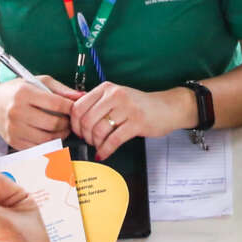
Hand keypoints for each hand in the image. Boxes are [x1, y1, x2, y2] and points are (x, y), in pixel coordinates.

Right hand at [0, 76, 82, 150]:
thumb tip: (80, 96)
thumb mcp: (37, 82)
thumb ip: (60, 89)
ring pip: (47, 138)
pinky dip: (48, 144)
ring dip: (60, 135)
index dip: (70, 107)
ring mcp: (14, 128)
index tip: (74, 108)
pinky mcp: (13, 141)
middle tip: (69, 121)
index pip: (56, 103)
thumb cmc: (16, 92)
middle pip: (53, 123)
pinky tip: (49, 135)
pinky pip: (37, 148)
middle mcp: (17, 111)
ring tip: (61, 129)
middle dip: (66, 123)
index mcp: (24, 93)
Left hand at [71, 82, 186, 160]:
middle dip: (85, 136)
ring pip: (99, 130)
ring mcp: (127, 108)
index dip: (74, 123)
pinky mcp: (137, 122)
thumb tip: (74, 117)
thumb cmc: (140, 105)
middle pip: (86, 120)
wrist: (167, 107)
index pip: (78, 106)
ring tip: (99, 146)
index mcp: (106, 88)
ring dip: (96, 143)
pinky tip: (104, 154)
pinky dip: (105, 150)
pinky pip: (113, 140)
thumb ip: (97, 104)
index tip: (78, 132)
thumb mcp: (117, 97)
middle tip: (89, 142)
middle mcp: (115, 95)